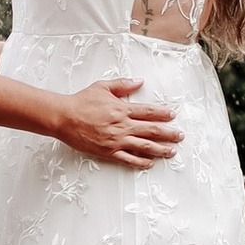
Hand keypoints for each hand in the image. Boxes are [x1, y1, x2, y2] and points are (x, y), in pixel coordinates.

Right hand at [54, 76, 180, 165]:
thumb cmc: (81, 101)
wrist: (64, 117)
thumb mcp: (102, 87)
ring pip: (144, 146)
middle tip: (180, 136)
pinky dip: (141, 162)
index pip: (148, 111)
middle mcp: (122, 125)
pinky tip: (150, 163)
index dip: (163, 114)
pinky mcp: (109, 151)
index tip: (173, 115)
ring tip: (172, 152)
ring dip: (160, 149)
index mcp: (122, 108)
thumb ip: (123, 84)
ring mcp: (116, 140)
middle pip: (152, 130)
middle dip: (169, 133)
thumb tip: (140, 81)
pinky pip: (128, 158)